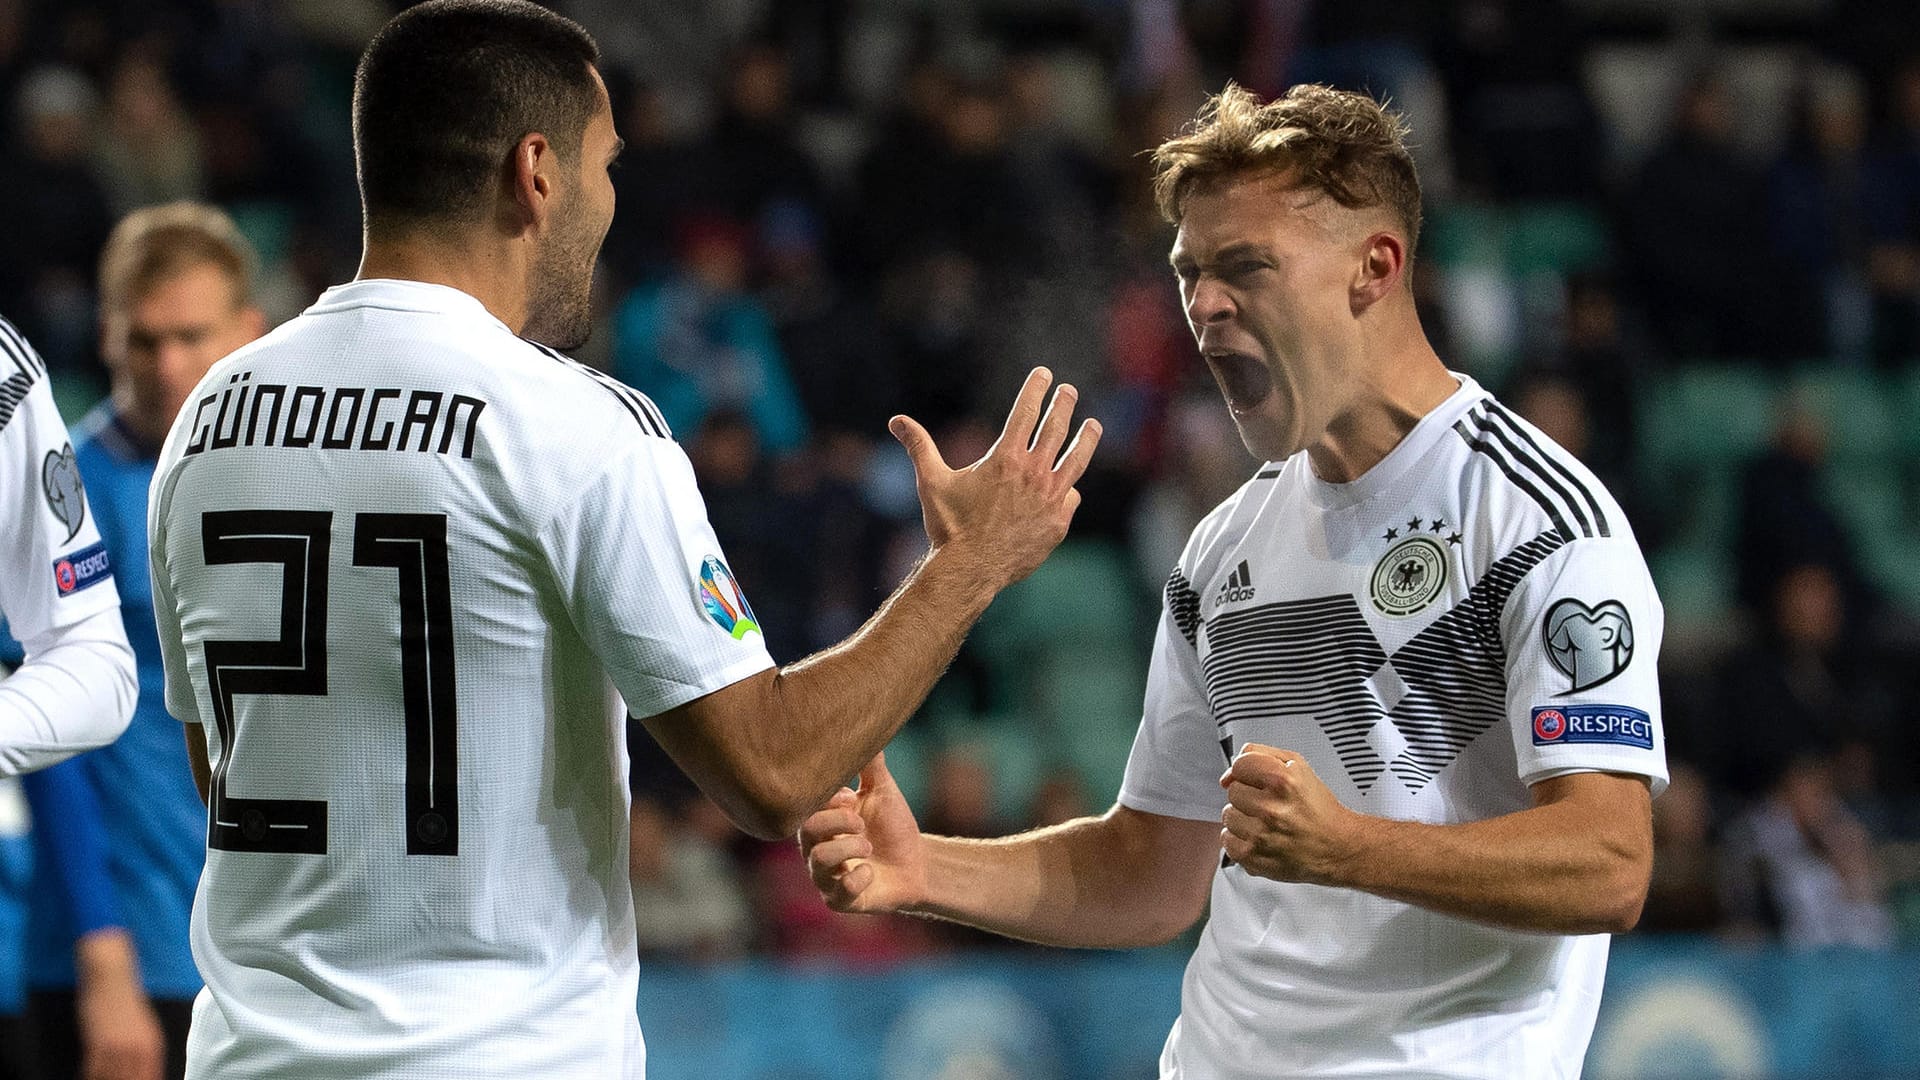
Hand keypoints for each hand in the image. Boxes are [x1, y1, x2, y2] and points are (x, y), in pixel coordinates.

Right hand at [78, 975, 164, 1079]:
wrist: (111, 976)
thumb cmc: (123, 1002)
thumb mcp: (142, 1028)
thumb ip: (143, 1051)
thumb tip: (142, 1072)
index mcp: (152, 1046)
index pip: (151, 1079)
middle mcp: (139, 1049)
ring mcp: (119, 1047)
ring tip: (96, 1079)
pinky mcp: (99, 1043)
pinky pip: (94, 1071)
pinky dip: (90, 1077)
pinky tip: (87, 1076)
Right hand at [800, 753, 927, 914]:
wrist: (917, 864)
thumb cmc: (893, 826)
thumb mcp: (883, 790)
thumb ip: (870, 764)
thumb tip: (865, 725)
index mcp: (820, 819)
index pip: (806, 805)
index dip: (829, 800)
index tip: (851, 797)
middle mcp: (815, 847)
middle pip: (808, 830)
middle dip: (840, 822)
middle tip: (862, 824)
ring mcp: (824, 875)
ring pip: (819, 859)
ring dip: (851, 848)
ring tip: (869, 846)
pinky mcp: (838, 900)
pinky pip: (839, 890)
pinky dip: (860, 877)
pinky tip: (871, 872)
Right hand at [891, 367, 1100, 588]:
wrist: (970, 570)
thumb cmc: (949, 526)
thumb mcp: (931, 482)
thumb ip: (919, 447)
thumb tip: (896, 420)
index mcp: (1005, 458)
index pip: (1026, 412)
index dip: (1035, 389)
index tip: (1044, 374)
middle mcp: (1033, 473)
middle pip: (1055, 430)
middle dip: (1063, 405)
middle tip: (1069, 391)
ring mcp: (1050, 498)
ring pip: (1076, 461)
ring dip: (1086, 439)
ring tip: (1094, 425)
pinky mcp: (1058, 523)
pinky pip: (1069, 498)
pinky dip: (1068, 489)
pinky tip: (1070, 486)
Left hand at [1219, 744, 1362, 885]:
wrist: (1337, 847)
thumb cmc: (1319, 810)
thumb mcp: (1298, 767)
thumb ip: (1259, 755)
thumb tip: (1228, 775)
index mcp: (1282, 781)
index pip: (1239, 765)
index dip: (1248, 773)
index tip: (1257, 781)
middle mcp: (1271, 808)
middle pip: (1233, 791)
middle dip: (1249, 796)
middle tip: (1271, 805)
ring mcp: (1261, 835)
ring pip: (1228, 816)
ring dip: (1244, 819)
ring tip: (1267, 823)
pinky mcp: (1253, 857)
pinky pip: (1227, 841)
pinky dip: (1240, 840)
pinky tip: (1260, 838)